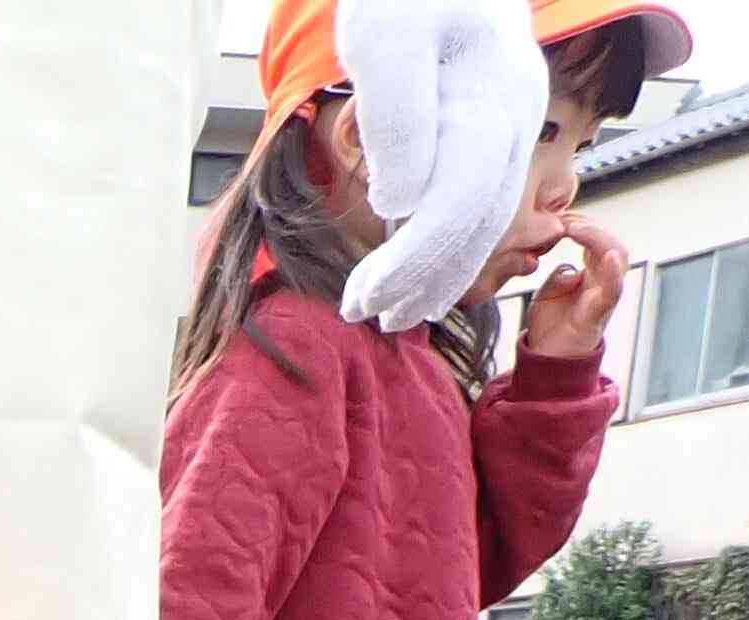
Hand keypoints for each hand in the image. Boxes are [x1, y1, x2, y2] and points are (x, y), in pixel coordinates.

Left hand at [336, 0, 546, 331]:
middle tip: (370, 319)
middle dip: (425, 279)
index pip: (458, 205)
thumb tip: (404, 203)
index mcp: (490, 101)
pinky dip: (449, 237)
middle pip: (479, 220)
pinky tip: (413, 262)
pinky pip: (482, 193)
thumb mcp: (383, 42)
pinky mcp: (496, 119)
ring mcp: (513, 118)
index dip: (411, 263)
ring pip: (488, 213)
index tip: (362, 298)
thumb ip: (398, 119)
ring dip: (440, 269)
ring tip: (393, 310)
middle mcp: (515, 116)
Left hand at [518, 221, 628, 362]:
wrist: (547, 360)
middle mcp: (603, 282)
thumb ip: (558, 275)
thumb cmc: (551, 326)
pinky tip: (609, 258)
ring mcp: (604, 296)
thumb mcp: (547, 293)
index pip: (597, 240)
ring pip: (617, 260)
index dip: (583, 225)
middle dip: (592, 228)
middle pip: (611, 244)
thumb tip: (569, 268)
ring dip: (599, 240)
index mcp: (591, 274)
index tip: (560, 217)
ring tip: (577, 230)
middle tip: (567, 222)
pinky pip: (613, 291)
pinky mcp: (598, 314)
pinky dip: (614, 275)